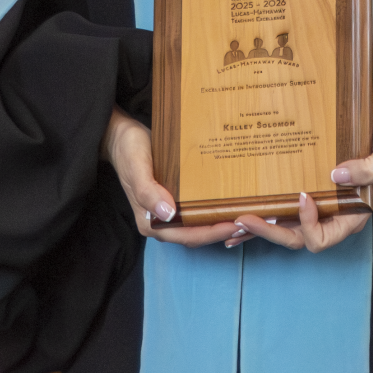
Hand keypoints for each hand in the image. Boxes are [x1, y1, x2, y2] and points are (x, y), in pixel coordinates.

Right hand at [102, 108, 246, 247]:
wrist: (121, 136)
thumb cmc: (129, 151)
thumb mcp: (137, 168)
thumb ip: (148, 192)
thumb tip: (167, 214)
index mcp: (151, 223)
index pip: (189, 236)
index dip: (214, 233)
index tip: (237, 225)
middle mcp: (161, 222)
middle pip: (198, 234)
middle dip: (224, 230)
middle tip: (252, 221)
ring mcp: (168, 211)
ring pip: (199, 223)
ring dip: (221, 221)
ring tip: (247, 212)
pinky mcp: (174, 198)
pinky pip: (197, 209)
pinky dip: (214, 208)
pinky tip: (231, 199)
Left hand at [234, 79, 372, 254]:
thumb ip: (366, 168)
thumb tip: (334, 174)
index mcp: (350, 218)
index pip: (322, 237)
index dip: (308, 224)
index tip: (302, 196)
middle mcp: (331, 220)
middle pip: (296, 239)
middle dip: (268, 232)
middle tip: (242, 219)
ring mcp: (318, 212)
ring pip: (285, 231)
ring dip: (258, 230)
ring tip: (230, 227)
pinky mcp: (308, 199)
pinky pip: (284, 214)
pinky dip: (263, 218)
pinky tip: (239, 218)